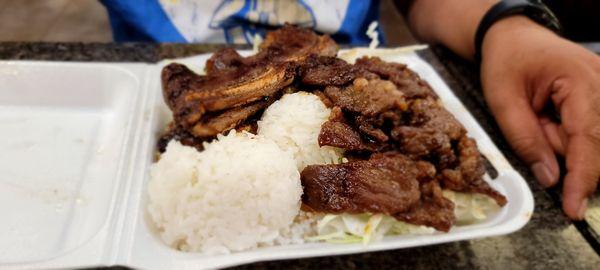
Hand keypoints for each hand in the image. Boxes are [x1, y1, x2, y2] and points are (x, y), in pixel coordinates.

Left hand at [480, 16, 599, 218]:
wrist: (513, 37)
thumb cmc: (506, 63)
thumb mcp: (503, 101)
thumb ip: (526, 140)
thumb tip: (550, 179)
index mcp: (580, 80)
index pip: (588, 139)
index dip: (582, 178)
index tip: (574, 208)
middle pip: (595, 143)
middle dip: (560, 148)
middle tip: (535, 124)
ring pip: (593, 140)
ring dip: (561, 140)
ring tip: (539, 115)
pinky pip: (590, 131)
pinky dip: (567, 133)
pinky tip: (550, 117)